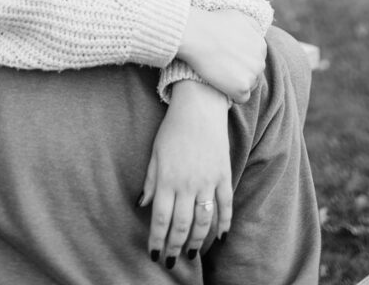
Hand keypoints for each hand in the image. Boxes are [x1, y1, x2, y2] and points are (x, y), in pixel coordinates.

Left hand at [139, 80, 231, 266]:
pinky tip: (219, 237)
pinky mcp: (223, 175)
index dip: (157, 240)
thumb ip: (150, 181)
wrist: (199, 106)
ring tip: (190, 253)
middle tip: (171, 261)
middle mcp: (187, 184)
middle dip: (174, 246)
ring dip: (197, 240)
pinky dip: (224, 223)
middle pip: (181, 225)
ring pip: (204, 221)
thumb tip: (142, 206)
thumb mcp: (155, 153)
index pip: (161, 219)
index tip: (154, 255)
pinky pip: (225, 205)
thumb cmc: (172, 128)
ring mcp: (208, 181)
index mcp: (167, 179)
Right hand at [176, 8, 265, 102]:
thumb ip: (252, 26)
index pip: (255, 58)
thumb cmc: (212, 23)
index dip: (240, 59)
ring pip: (249, 86)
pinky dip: (232, 94)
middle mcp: (260, 61)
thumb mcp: (238, 16)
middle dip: (240, 71)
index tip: (227, 57)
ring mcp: (252, 75)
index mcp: (261, 45)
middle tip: (221, 66)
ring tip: (219, 75)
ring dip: (236, 83)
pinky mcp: (241, 87)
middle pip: (254, 73)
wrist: (195, 34)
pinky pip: (241, 98)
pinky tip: (220, 85)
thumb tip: (257, 33)